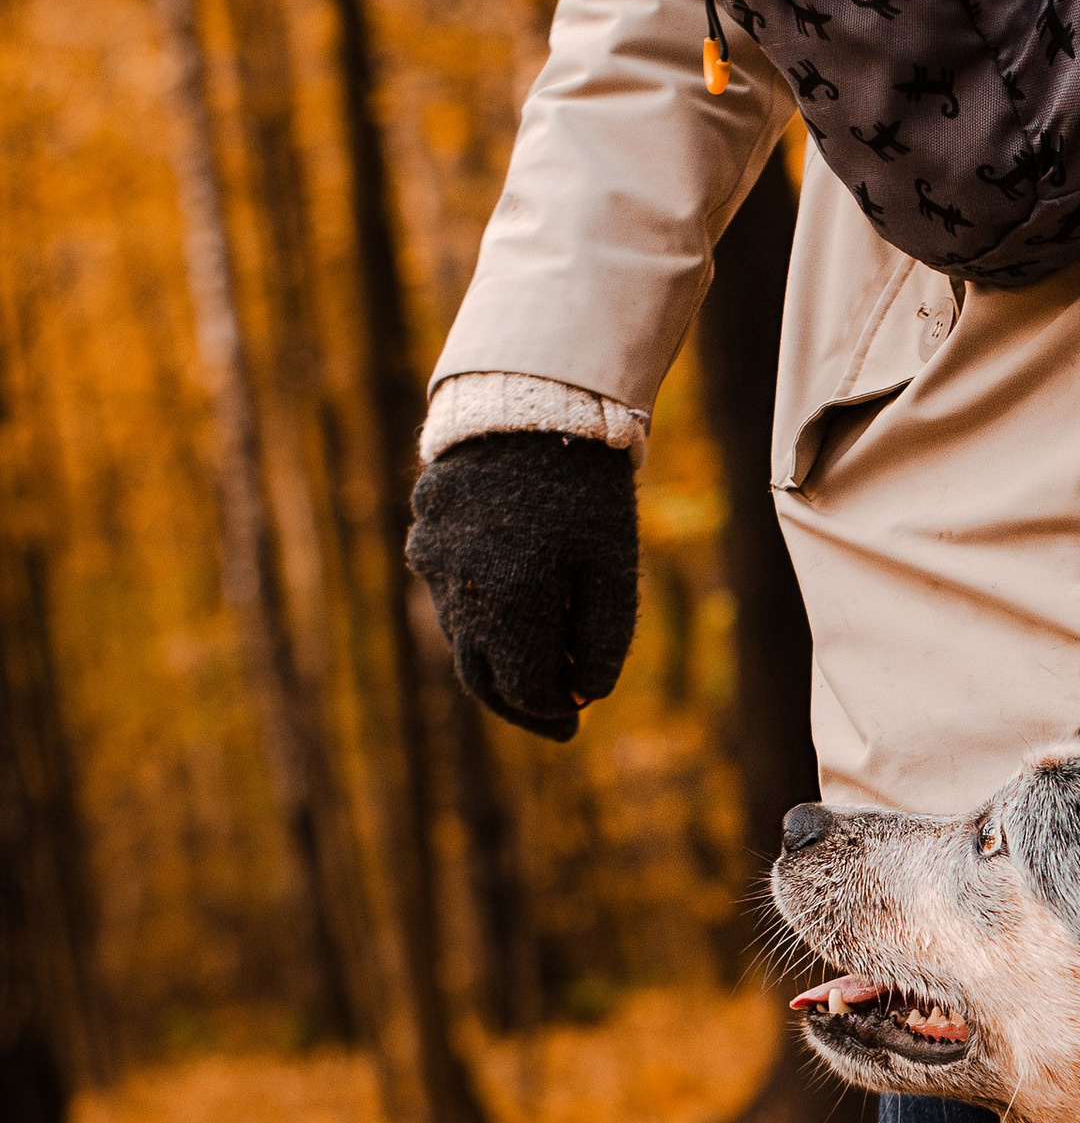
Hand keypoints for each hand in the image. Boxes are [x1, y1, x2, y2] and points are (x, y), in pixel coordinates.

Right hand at [405, 433, 638, 741]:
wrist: (532, 405)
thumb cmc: (585, 493)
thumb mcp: (612, 571)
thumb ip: (604, 642)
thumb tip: (587, 696)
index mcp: (509, 608)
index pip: (525, 691)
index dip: (553, 712)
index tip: (578, 716)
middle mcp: (460, 592)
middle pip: (481, 677)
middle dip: (520, 703)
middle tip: (556, 717)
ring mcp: (433, 563)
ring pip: (461, 637)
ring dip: (497, 658)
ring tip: (539, 662)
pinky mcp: (423, 536)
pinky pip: (448, 593)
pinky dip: (478, 615)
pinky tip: (513, 606)